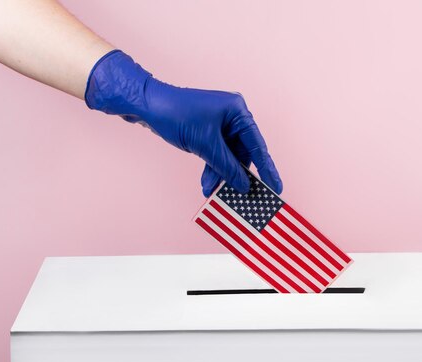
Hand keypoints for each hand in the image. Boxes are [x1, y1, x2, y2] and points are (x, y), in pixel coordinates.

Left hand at [84, 50, 281, 196]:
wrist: (146, 105)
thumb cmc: (175, 114)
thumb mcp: (205, 145)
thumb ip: (227, 167)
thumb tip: (243, 185)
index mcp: (237, 111)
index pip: (257, 145)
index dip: (267, 169)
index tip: (276, 187)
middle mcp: (232, 116)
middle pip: (243, 153)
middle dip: (238, 175)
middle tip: (243, 196)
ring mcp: (219, 124)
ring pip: (228, 156)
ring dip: (221, 175)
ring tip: (215, 192)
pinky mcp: (207, 131)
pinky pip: (216, 154)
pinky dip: (212, 168)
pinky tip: (207, 184)